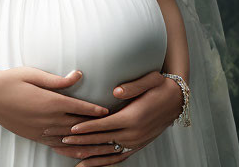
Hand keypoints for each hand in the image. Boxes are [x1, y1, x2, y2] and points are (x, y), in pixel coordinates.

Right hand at [0, 68, 110, 143]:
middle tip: (110, 129)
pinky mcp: (33, 136)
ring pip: (68, 138)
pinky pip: (55, 144)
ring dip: (84, 140)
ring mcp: (40, 130)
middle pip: (77, 125)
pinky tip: (76, 150)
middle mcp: (47, 119)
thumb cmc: (10, 80)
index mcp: (50, 101)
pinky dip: (68, 148)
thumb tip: (78, 75)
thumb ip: (57, 79)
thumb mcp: (33, 73)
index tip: (107, 111)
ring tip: (98, 142)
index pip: (78, 108)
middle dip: (94, 127)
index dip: (94, 110)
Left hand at [41, 71, 183, 165]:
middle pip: (101, 140)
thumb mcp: (151, 80)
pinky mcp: (138, 145)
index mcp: (133, 117)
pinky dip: (103, 163)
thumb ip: (133, 86)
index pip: (104, 125)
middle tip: (60, 142)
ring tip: (69, 156)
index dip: (87, 127)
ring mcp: (136, 142)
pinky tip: (90, 164)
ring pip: (107, 153)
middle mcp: (133, 133)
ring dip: (88, 155)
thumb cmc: (161, 86)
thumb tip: (116, 91)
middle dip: (80, 142)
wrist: (177, 100)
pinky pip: (118, 158)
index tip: (71, 129)